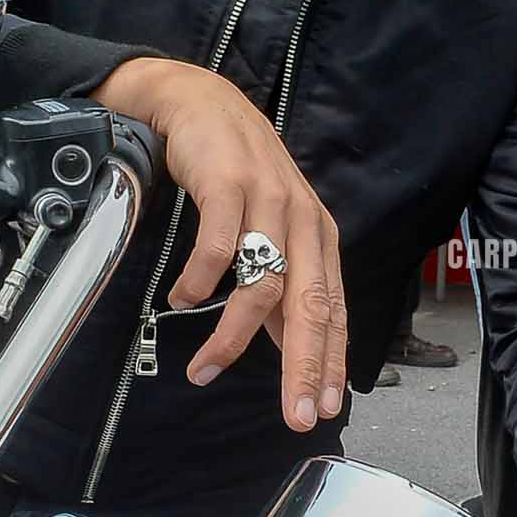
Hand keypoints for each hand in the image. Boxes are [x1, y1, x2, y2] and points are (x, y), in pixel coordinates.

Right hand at [91, 57, 346, 431]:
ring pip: (263, 284)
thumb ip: (280, 286)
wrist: (200, 102)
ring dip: (232, 335)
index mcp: (319, 238)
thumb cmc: (237, 173)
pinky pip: (219, 247)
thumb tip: (287, 346)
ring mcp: (269, 201)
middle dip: (305, 366)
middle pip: (311, 305)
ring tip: (204, 368)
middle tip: (296, 414)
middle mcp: (303, 222)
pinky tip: (183, 299)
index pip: (333, 311)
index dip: (330, 361)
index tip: (324, 408)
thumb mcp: (270, 230)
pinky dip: (200, 281)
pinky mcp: (230, 184)